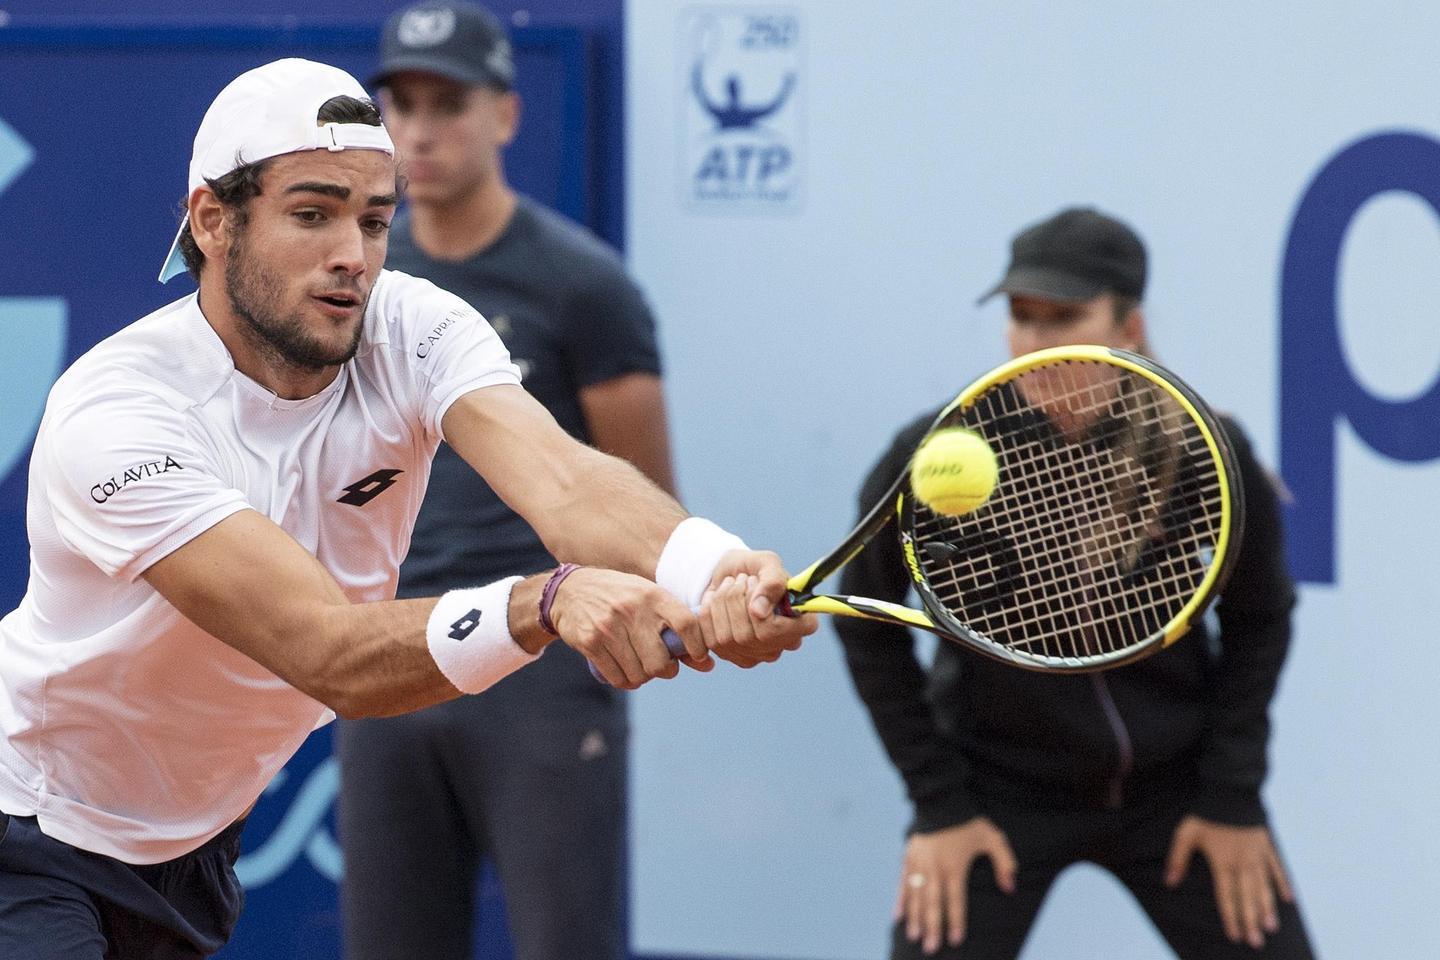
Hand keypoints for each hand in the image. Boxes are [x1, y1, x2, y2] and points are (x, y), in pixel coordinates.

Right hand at [547, 567, 707, 688]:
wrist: (570, 591)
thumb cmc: (621, 597)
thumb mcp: (649, 599)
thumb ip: (677, 628)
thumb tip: (708, 665)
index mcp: (653, 595)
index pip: (687, 624)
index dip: (697, 647)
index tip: (697, 656)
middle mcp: (632, 610)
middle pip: (661, 662)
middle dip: (665, 670)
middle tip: (661, 665)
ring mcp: (609, 627)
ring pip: (639, 674)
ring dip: (643, 677)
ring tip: (640, 665)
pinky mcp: (590, 642)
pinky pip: (617, 677)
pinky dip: (625, 681)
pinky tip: (624, 671)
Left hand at [703, 549, 817, 666]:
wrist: (728, 572)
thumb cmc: (754, 568)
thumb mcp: (767, 563)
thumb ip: (772, 582)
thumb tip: (759, 612)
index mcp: (800, 624)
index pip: (787, 633)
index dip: (767, 612)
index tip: (757, 584)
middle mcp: (780, 645)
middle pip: (752, 636)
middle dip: (739, 599)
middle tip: (743, 579)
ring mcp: (755, 655)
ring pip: (729, 638)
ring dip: (723, 602)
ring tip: (730, 585)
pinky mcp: (729, 655)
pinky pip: (711, 639)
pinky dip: (709, 612)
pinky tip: (716, 598)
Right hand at [896, 818, 1016, 954]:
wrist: (941, 799)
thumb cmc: (969, 821)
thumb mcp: (993, 838)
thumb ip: (1004, 863)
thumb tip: (1010, 888)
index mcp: (955, 866)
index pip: (956, 900)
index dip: (956, 921)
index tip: (956, 940)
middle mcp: (935, 868)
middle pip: (933, 903)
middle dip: (933, 927)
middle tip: (931, 948)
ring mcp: (919, 863)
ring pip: (916, 896)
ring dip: (915, 918)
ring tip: (914, 937)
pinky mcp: (908, 857)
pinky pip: (902, 882)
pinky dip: (900, 900)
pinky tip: (897, 916)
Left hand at [1165, 814, 1293, 949]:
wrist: (1231, 790)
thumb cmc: (1206, 813)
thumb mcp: (1186, 834)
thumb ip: (1177, 859)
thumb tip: (1169, 882)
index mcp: (1223, 863)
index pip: (1227, 897)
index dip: (1230, 917)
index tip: (1234, 935)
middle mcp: (1243, 863)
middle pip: (1247, 897)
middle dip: (1251, 921)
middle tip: (1256, 942)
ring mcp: (1257, 855)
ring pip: (1264, 887)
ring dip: (1268, 908)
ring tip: (1271, 927)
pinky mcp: (1267, 846)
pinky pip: (1277, 869)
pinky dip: (1283, 884)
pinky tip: (1288, 899)